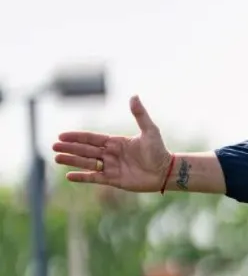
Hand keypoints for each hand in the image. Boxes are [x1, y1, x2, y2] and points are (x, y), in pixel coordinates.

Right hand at [53, 95, 172, 191]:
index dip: (77, 137)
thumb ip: (140, 115)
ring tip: (57, 159)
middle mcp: (111, 154)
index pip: (92, 138)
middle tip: (53, 146)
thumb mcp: (150, 131)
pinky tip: (69, 175)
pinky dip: (83, 177)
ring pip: (87, 163)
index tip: (62, 135)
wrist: (166, 171)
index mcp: (116, 142)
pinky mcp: (114, 180)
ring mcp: (111, 167)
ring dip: (72, 161)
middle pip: (86, 150)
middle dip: (70, 148)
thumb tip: (133, 96)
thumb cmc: (159, 150)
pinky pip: (95, 178)